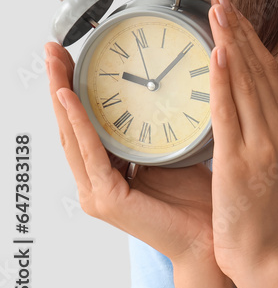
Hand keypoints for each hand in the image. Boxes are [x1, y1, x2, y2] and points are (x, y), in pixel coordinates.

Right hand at [44, 42, 214, 265]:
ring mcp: (97, 193)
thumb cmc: (199, 199)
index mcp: (109, 171)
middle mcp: (96, 182)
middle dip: (60, 84)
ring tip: (57, 64)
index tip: (71, 53)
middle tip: (54, 48)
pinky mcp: (107, 200)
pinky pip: (91, 154)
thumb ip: (159, 129)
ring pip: (73, 136)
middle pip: (71, 126)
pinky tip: (70, 99)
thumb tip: (165, 89)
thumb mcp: (175, 152)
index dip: (75, 88)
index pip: (85, 123)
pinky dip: (80, 124)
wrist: (213, 239)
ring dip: (62, 97)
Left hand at [205, 0, 277, 280]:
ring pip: (246, 82)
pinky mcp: (241, 161)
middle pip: (259, 68)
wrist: (261, 250)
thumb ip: (250, 125)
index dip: (250, 36)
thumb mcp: (260, 157)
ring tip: (216, 12)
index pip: (268, 70)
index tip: (233, 9)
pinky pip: (231, 112)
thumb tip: (228, 94)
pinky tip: (217, 55)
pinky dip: (224, 81)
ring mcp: (264, 144)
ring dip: (230, 42)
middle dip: (239, 29)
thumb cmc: (254, 209)